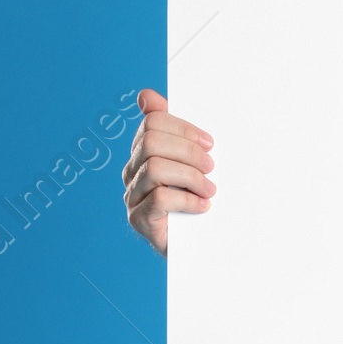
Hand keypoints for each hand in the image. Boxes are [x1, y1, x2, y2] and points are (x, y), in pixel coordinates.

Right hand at [121, 89, 214, 254]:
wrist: (195, 247)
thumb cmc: (194, 200)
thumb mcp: (190, 162)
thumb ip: (175, 131)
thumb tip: (146, 95)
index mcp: (142, 151)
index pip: (153, 122)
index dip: (183, 128)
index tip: (208, 142)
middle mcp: (132, 171)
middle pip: (151, 142)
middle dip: (188, 152)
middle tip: (211, 167)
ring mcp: (132, 195)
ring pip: (155, 168)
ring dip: (190, 177)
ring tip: (209, 189)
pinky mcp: (139, 219)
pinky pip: (159, 199)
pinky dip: (187, 200)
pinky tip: (202, 206)